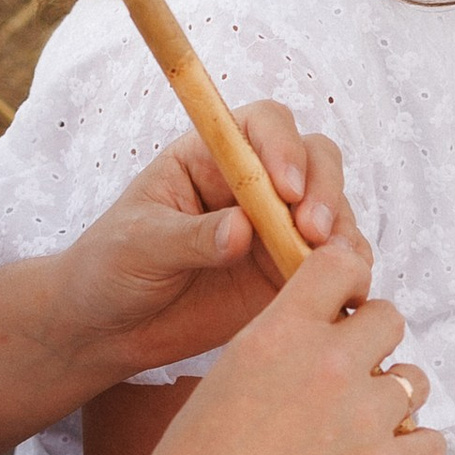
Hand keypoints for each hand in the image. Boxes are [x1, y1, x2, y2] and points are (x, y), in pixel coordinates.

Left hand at [63, 101, 367, 381]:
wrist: (107, 329)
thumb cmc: (110, 268)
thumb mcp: (138, 245)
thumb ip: (190, 236)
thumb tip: (242, 230)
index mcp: (209, 156)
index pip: (263, 126)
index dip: (283, 148)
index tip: (285, 190)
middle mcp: (252, 185)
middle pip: (315, 160)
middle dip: (325, 191)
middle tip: (313, 233)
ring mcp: (275, 229)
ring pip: (333, 212)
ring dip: (342, 234)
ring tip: (332, 268)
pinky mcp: (287, 274)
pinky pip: (333, 264)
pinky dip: (347, 272)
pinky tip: (341, 290)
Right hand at [139, 238, 440, 454]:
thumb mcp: (223, 380)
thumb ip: (276, 350)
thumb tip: (313, 343)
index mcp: (278, 333)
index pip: (341, 264)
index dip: (350, 284)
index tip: (343, 308)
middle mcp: (327, 363)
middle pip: (390, 318)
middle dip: (375, 345)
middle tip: (351, 380)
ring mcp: (362, 416)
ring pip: (415, 381)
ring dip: (394, 400)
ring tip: (360, 432)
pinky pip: (431, 443)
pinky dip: (411, 454)